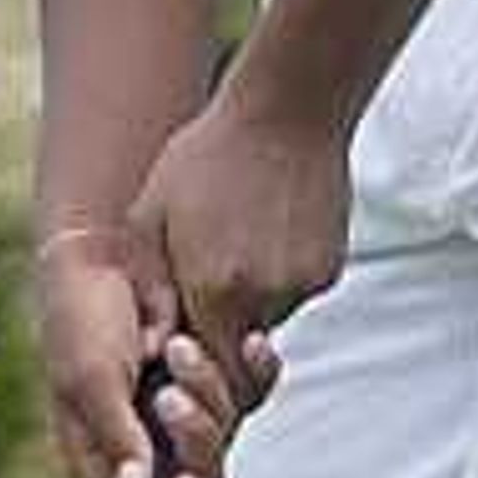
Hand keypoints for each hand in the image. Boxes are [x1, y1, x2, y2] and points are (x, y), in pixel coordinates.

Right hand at [30, 228, 241, 477]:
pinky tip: (252, 342)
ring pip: (227, 433)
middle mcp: (152, 444)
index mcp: (106, 460)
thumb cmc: (81, 317)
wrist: (109, 245)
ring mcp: (189, 409)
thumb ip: (114, 436)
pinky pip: (255, 389)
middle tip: (168, 397)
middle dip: (192, 439)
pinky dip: (256, 368)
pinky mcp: (222, 373)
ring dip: (207, 392)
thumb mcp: (88, 378)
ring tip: (174, 345)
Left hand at [122, 76, 346, 392]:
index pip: (202, 366)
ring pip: (267, 322)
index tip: (176, 341)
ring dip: (248, 303)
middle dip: (218, 332)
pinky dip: (279, 279)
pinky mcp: (328, 271)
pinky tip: (269, 231)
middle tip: (203, 279)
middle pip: (236, 350)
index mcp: (213, 289)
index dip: (188, 361)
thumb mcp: (152, 212)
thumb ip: (149, 286)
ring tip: (236, 242)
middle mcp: (263, 298)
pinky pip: (295, 295)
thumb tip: (151, 346)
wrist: (288, 111)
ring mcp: (301, 286)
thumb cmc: (206, 155)